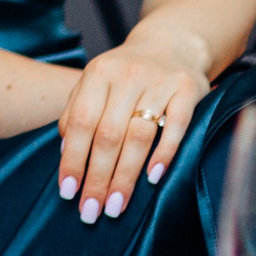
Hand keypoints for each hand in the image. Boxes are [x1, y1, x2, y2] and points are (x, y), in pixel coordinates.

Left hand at [55, 36, 210, 225]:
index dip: (73, 159)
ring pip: (139, 135)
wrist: (171, 45)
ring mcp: (159, 82)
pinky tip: (152, 179)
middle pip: (108, 134)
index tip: (67, 192)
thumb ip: (78, 112)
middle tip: (91, 211)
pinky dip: (164, 154)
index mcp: (98, 73)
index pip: (81, 123)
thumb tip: (66, 154)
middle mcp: (127, 75)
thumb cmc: (125, 75)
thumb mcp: (96, 84)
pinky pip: (176, 126)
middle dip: (97, 177)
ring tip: (115, 205)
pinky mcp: (189, 90)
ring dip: (126, 175)